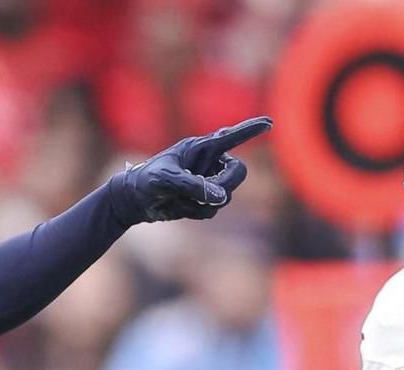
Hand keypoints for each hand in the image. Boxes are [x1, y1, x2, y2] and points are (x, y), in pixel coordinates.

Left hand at [109, 116, 271, 224]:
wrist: (135, 200)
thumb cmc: (146, 180)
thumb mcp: (165, 180)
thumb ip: (192, 185)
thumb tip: (219, 196)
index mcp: (201, 148)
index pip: (231, 137)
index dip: (251, 129)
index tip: (269, 123)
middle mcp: (209, 163)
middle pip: (239, 172)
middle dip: (227, 184)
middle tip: (212, 193)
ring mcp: (208, 182)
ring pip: (225, 195)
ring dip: (204, 202)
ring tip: (178, 198)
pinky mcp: (204, 199)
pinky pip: (212, 210)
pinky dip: (196, 211)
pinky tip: (179, 206)